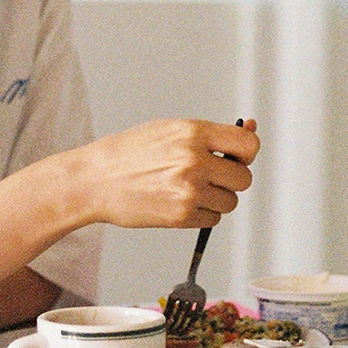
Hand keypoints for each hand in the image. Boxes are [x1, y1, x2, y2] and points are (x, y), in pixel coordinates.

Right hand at [66, 118, 258, 228]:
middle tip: (209, 177)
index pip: (248, 145)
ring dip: (216, 199)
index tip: (236, 157)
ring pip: (230, 202)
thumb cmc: (130, 153)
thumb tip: (252, 128)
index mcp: (193, 133)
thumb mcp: (170, 130)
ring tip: (189, 190)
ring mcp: (189, 190)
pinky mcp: (181, 215)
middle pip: (244, 179)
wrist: (94, 180)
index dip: (246, 154)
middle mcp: (194, 160)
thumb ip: (212, 134)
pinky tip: (179, 202)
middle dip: (230, 181)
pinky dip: (202, 214)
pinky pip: (213, 219)